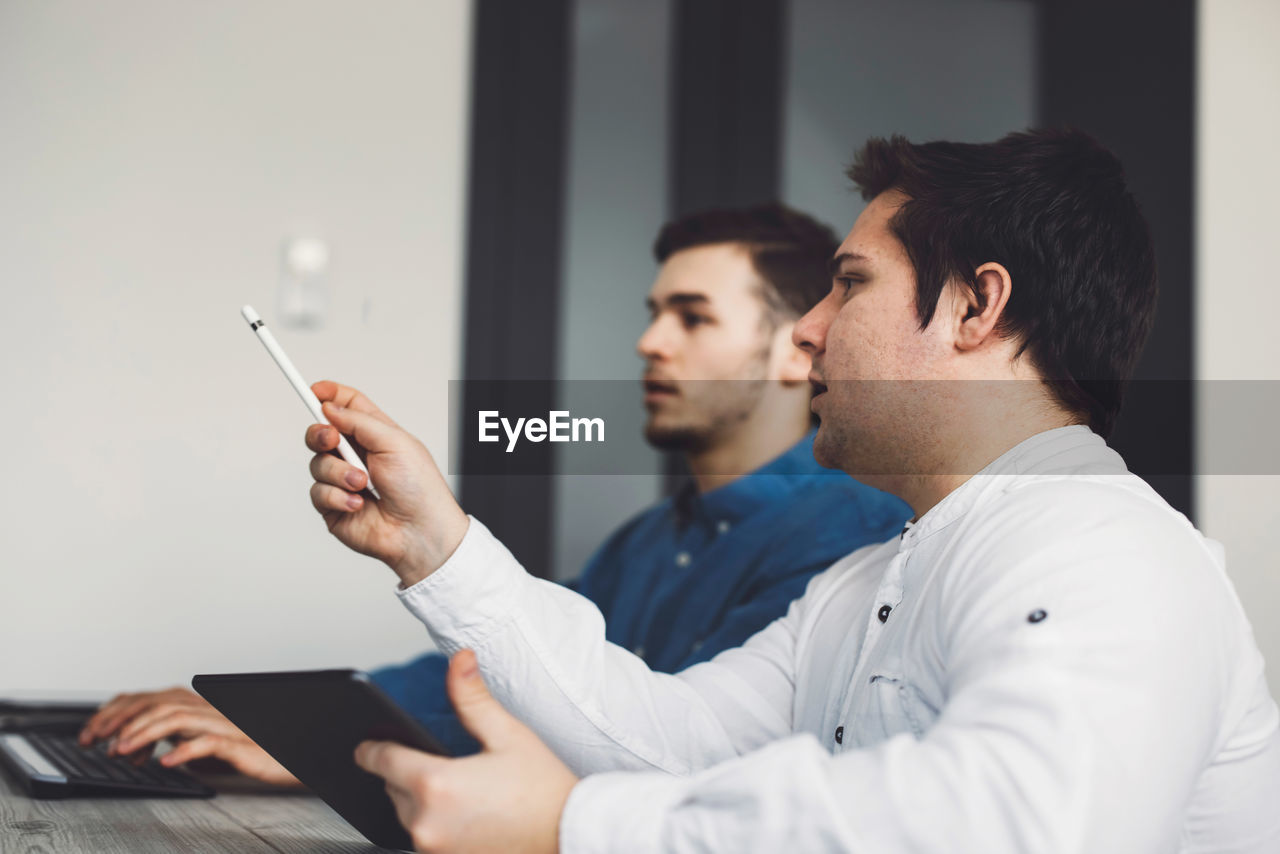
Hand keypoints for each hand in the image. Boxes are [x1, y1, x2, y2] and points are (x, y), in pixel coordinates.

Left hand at [77, 687, 299, 785]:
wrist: (290, 754)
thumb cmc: (252, 749)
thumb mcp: (206, 741)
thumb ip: (179, 737)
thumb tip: (145, 747)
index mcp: (199, 707)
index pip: (151, 697)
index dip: (118, 710)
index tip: (93, 729)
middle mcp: (209, 710)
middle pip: (159, 702)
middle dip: (121, 719)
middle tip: (95, 738)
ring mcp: (224, 725)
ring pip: (179, 717)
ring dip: (145, 733)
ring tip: (121, 750)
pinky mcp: (238, 744)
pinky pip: (208, 743)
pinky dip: (184, 750)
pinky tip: (166, 762)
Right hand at [306, 381, 469, 585]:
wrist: (419, 532)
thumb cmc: (419, 488)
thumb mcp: (394, 442)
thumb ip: (358, 421)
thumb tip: (328, 407)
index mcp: (376, 435)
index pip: (347, 406)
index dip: (328, 396)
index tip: (313, 390)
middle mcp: (357, 456)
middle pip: (321, 432)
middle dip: (321, 434)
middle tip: (331, 439)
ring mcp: (343, 482)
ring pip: (317, 464)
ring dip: (339, 473)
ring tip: (363, 484)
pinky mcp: (334, 506)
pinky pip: (318, 493)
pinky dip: (337, 497)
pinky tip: (359, 504)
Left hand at [355, 650, 577, 853]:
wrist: (570, 834)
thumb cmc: (543, 787)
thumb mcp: (507, 734)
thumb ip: (472, 697)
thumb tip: (459, 658)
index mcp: (435, 784)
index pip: (382, 760)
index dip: (372, 748)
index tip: (364, 745)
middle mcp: (426, 822)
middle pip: (393, 789)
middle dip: (408, 772)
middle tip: (442, 763)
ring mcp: (434, 849)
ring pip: (406, 816)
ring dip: (420, 801)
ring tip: (460, 789)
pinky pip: (425, 838)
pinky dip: (436, 824)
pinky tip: (465, 814)